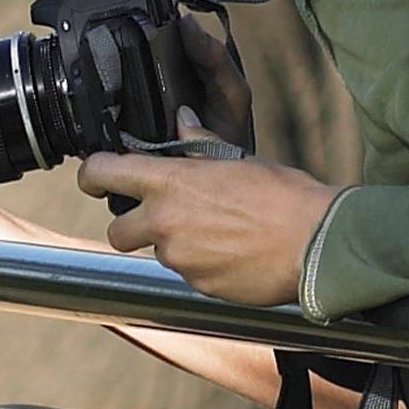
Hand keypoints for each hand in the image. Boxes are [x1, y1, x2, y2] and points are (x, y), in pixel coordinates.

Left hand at [83, 148, 337, 307]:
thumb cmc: (283, 195)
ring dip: (176, 244)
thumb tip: (181, 122)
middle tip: (161, 217)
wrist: (316, 244)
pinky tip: (234, 253)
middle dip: (130, 226)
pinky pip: (188, 274)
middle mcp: (165, 223)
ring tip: (219, 233)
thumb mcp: (238, 159)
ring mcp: (179, 259)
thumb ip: (199, 145)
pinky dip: (202, 265)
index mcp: (170, 183)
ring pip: (159, 252)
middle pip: (116, 232)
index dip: (92, 174)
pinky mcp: (198, 286)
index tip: (95, 177)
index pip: (103, 173)